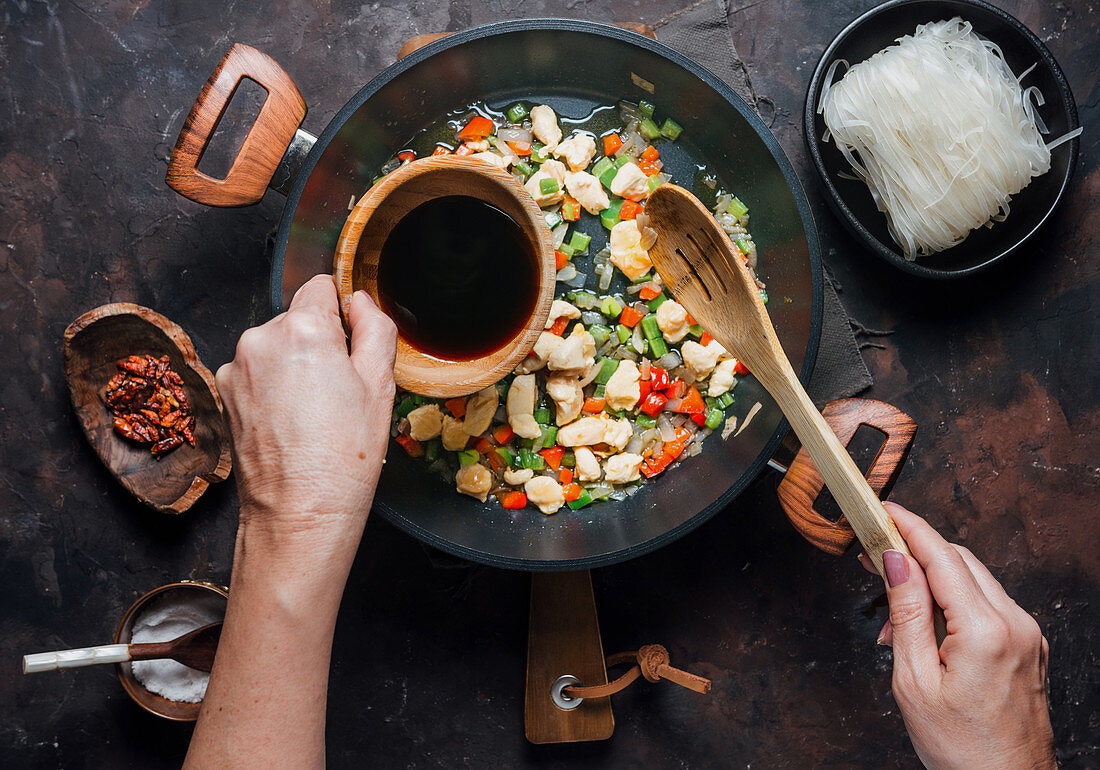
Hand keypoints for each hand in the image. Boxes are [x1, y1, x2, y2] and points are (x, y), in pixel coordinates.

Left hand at [186, 277, 395, 769]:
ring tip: (316, 415)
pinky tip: (292, 426)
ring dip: (293, 368)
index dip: (342, 313)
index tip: (353, 345)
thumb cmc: (344, 457)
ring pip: (275, 349)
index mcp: (302, 329)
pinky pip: (256, 376)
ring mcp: (236, 369)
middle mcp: (259, 339)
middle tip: (341, 391)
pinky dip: (273, 391)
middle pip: (297, 321)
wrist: (298, 516)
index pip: (320, 288)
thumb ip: (375, 329)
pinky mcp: (225, 397)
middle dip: (318, 345)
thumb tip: (362, 301)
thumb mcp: (381, 386)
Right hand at [860, 502, 1054, 769]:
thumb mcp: (914, 679)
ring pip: (973, 579)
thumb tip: (896, 562)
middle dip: (916, 553)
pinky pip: (987, 604)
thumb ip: (906, 612)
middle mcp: (1015, 624)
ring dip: (931, 582)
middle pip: (960, 560)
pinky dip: (953, 602)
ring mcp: (1026, 634)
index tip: (883, 511)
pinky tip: (925, 630)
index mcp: (985, 631)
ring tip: (894, 618)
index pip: (942, 556)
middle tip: (874, 557)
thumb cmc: (960, 747)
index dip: (909, 527)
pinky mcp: (1028, 645)